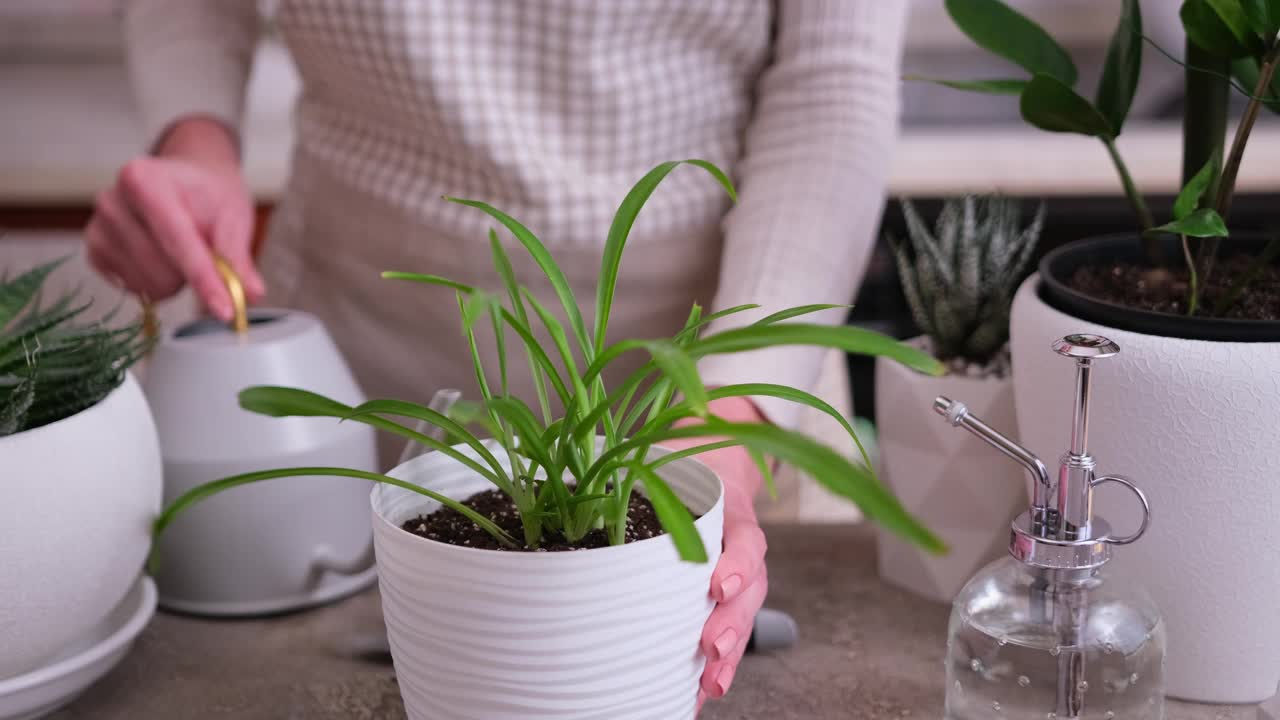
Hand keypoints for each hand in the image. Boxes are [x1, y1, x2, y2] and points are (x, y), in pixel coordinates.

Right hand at [86, 117, 263, 320]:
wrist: (184, 179)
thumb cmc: (208, 195)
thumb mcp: (232, 216)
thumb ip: (238, 256)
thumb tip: (250, 293)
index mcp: (144, 180)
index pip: (179, 243)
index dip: (205, 281)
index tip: (226, 312)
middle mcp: (112, 201)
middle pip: (162, 270)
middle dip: (192, 275)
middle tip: (204, 251)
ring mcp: (97, 228)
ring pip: (148, 285)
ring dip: (175, 280)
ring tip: (180, 250)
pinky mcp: (94, 252)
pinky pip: (133, 289)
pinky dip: (155, 282)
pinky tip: (160, 257)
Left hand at [659, 396, 768, 713]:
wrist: (715, 472)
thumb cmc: (684, 470)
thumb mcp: (668, 458)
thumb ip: (636, 465)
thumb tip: (576, 469)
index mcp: (729, 510)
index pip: (744, 537)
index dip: (737, 561)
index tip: (719, 582)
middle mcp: (738, 550)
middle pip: (749, 590)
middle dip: (732, 622)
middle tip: (711, 645)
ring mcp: (735, 579)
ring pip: (741, 619)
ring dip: (727, 655)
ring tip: (709, 683)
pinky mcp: (721, 603)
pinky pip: (725, 635)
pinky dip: (714, 667)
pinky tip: (695, 693)